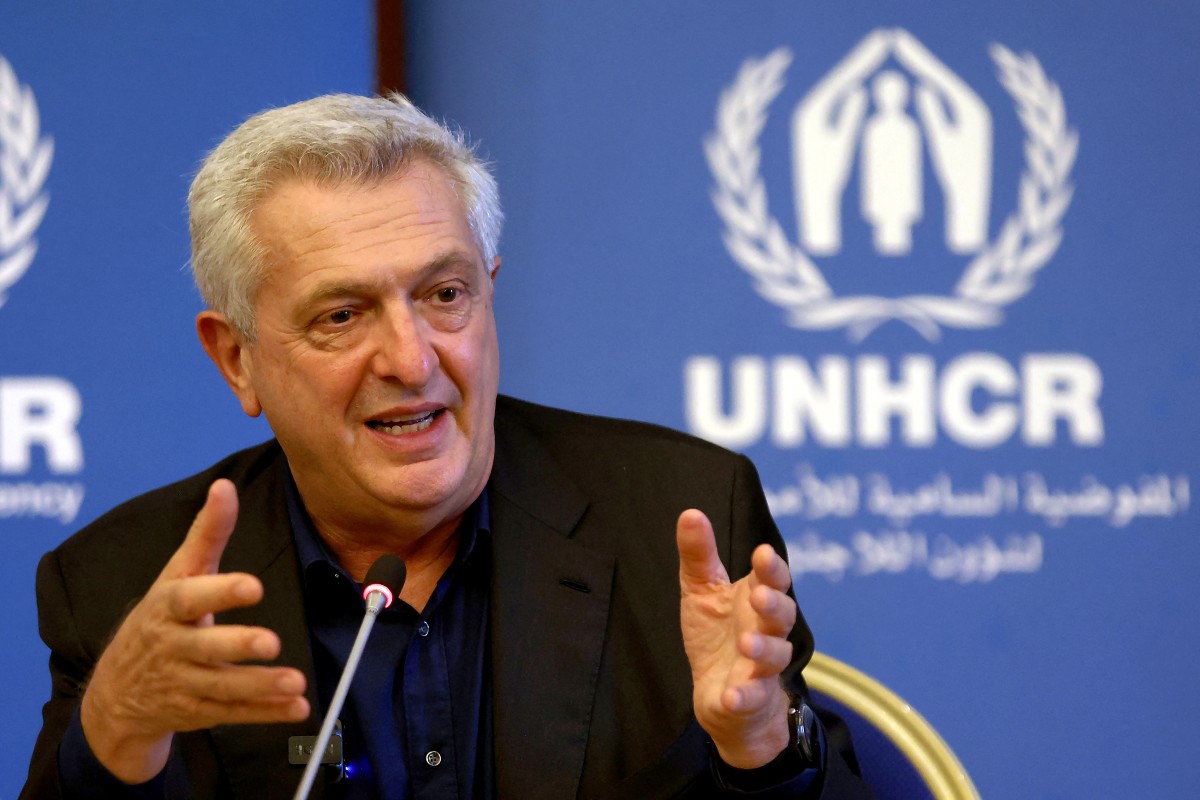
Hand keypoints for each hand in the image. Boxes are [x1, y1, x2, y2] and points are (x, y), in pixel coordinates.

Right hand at [80, 479, 308, 783]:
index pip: (191, 598)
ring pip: (223, 687)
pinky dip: (267, 714)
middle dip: (238, 646)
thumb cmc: (160, 618)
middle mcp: (172, 646)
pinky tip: (297, 707)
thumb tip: (224, 486)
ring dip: (260, 687)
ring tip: (295, 683)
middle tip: (272, 641)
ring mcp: (182, 683)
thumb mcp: (178, 574)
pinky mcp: (197, 712)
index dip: (221, 592)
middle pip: (206, 648)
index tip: (254, 586)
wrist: (117, 691)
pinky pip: (234, 713)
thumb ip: (207, 534)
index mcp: (168, 607)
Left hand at [677, 509, 796, 768]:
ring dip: (764, 650)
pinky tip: (732, 695)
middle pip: (783, 615)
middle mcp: (766, 631)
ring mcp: (761, 666)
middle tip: (758, 596)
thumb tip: (690, 512)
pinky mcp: (751, 698)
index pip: (774, 579)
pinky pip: (753, 697)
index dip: (772, 567)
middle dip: (774, 604)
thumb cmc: (717, 634)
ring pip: (775, 656)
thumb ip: (699, 555)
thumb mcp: (701, 591)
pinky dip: (745, 696)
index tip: (762, 553)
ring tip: (747, 642)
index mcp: (756, 599)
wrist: (720, 695)